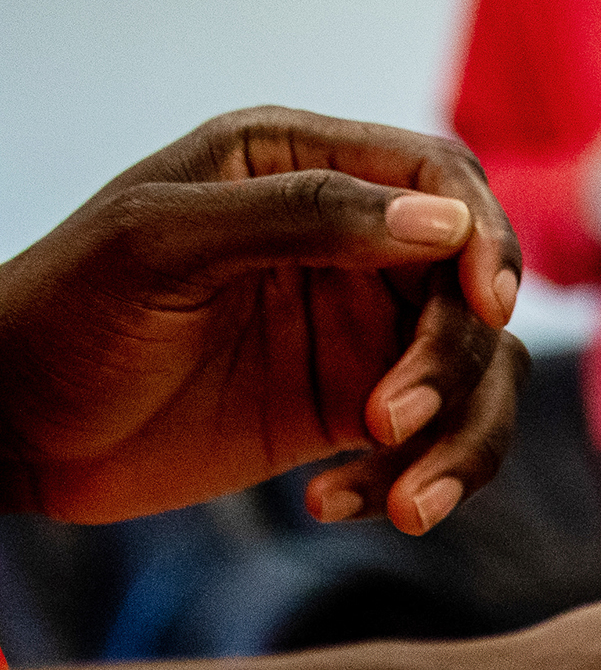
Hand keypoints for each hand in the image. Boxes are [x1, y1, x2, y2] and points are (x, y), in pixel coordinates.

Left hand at [0, 106, 523, 530]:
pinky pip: (440, 443)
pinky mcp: (354, 412)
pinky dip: (413, 480)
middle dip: (452, 363)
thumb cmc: (66, 311)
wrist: (16, 426)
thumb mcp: (166, 243)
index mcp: (294, 165)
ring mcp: (357, 331)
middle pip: (471, 290)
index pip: (437, 179)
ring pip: (479, 375)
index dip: (483, 238)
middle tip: (384, 420)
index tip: (485, 307)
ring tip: (401, 503)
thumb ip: (303, 216)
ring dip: (459, 443)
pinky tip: (335, 504)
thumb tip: (446, 224)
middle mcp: (344, 244)